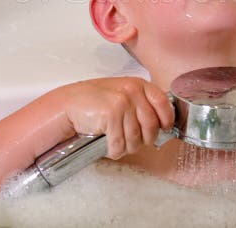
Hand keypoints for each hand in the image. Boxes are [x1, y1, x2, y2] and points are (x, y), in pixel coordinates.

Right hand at [59, 77, 173, 158]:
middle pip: (151, 126)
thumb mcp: (122, 94)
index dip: (166, 120)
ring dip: (127, 148)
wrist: (69, 103)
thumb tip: (160, 125)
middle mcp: (132, 91)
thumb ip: (141, 104)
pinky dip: (114, 151)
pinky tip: (109, 146)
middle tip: (134, 142)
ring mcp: (122, 102)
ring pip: (135, 138)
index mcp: (138, 84)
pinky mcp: (111, 115)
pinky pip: (119, 143)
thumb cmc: (95, 101)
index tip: (163, 129)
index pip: (163, 103)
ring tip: (118, 144)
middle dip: (144, 140)